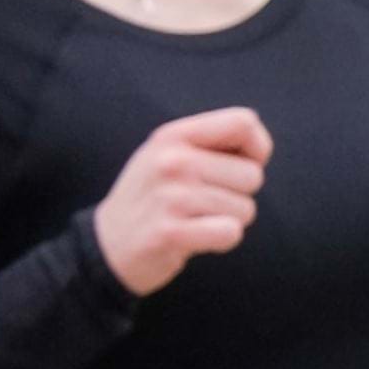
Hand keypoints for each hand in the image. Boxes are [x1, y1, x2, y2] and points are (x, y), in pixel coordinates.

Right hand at [92, 108, 272, 296]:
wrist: (108, 245)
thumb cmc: (152, 198)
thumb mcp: (167, 156)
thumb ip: (209, 144)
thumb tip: (260, 148)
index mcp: (172, 136)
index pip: (244, 123)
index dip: (257, 149)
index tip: (235, 168)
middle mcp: (170, 160)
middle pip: (252, 175)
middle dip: (237, 195)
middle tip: (202, 203)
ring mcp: (169, 196)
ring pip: (245, 209)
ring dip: (227, 221)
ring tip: (193, 220)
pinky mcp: (170, 232)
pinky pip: (230, 232)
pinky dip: (221, 241)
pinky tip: (195, 238)